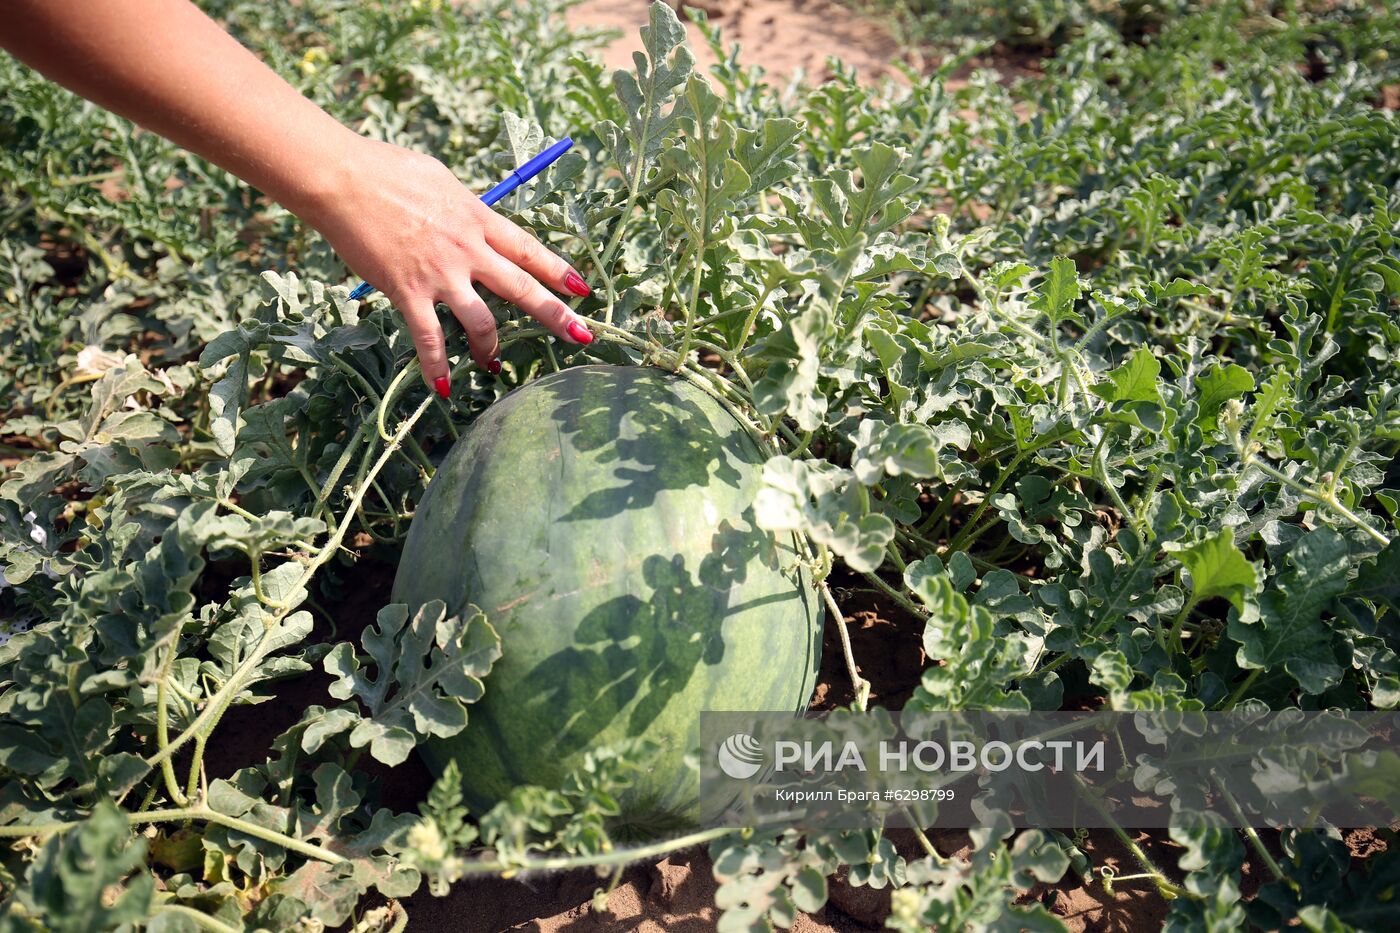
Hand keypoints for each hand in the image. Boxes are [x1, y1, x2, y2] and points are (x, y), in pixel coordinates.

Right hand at [305, 138, 593, 395]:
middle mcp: (468, 249)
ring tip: (494, 364)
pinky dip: (437, 366)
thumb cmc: (387, 170)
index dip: (558, 270)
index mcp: (478, 219)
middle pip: (521, 287)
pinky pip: (429, 337)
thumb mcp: (441, 181)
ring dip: (492, 346)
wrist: (344, 179)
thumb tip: (473, 216)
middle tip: (582, 335)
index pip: (528, 249)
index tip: (582, 290)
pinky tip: (444, 388)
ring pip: (482, 320)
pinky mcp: (408, 292)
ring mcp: (440, 274)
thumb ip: (463, 206)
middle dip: (555, 315)